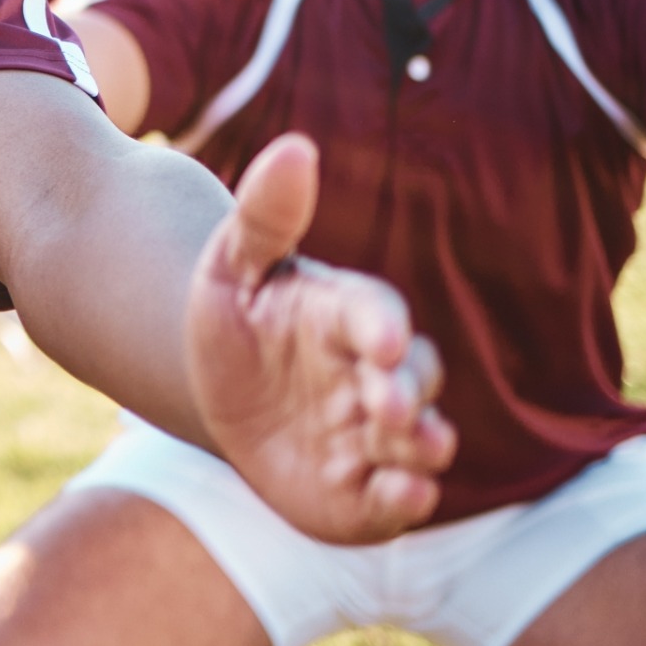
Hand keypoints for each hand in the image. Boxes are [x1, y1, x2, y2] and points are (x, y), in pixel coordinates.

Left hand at [181, 134, 454, 542]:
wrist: (224, 398)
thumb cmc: (236, 321)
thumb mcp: (232, 267)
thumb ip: (264, 216)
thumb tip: (295, 146)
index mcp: (347, 314)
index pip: (375, 313)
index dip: (381, 325)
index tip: (381, 338)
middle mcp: (377, 373)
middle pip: (411, 378)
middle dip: (406, 391)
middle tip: (388, 404)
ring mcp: (376, 432)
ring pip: (417, 437)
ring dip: (422, 443)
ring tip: (418, 448)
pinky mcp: (367, 487)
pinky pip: (396, 497)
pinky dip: (406, 499)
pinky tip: (403, 497)